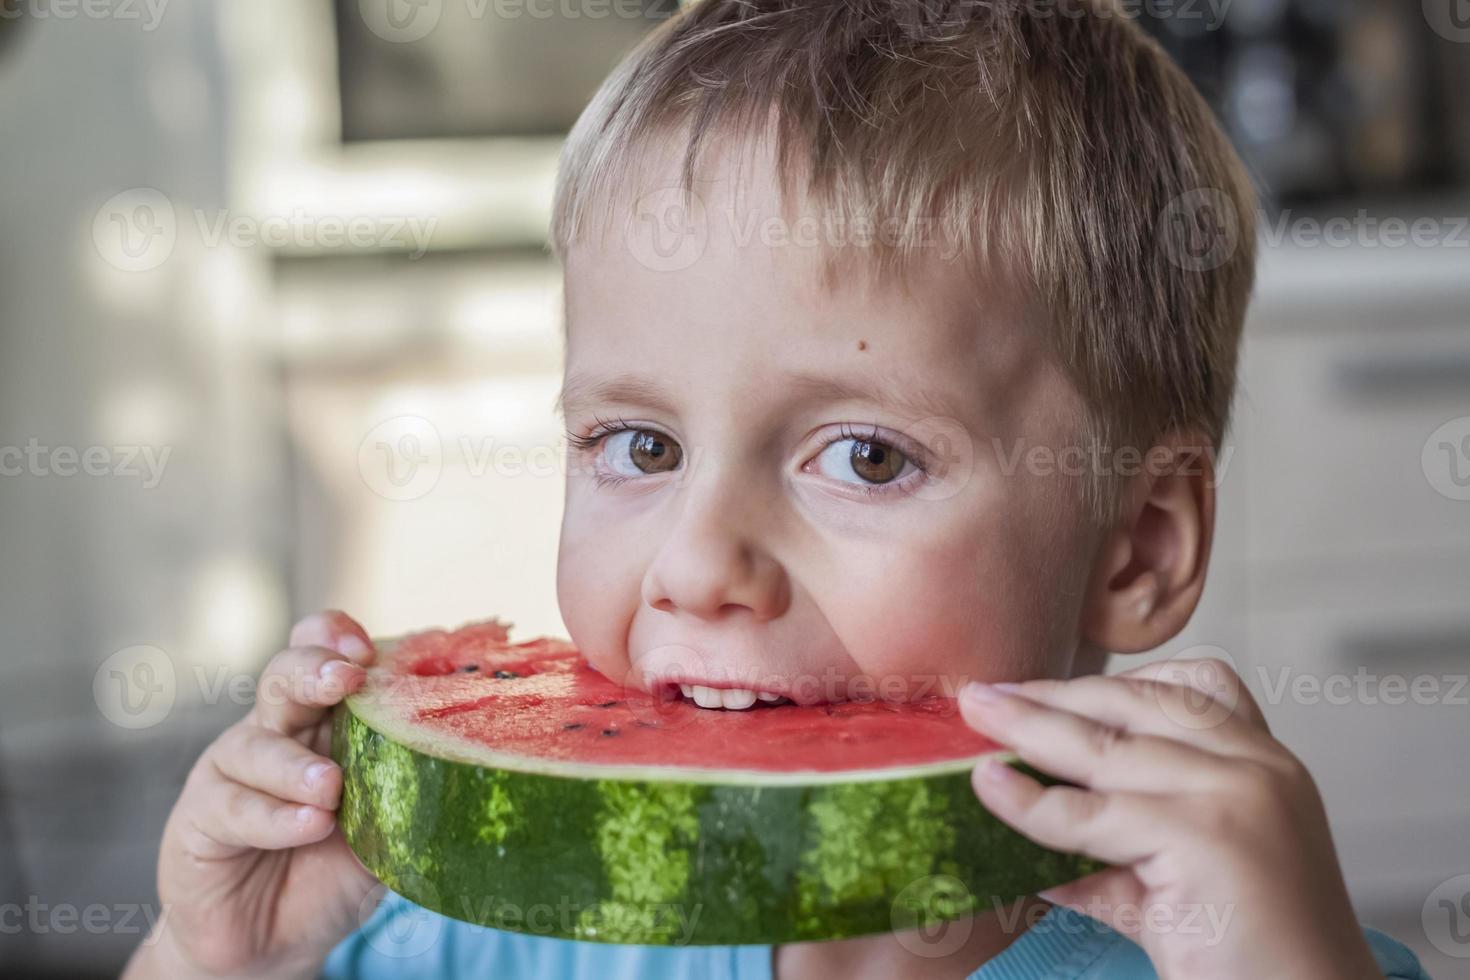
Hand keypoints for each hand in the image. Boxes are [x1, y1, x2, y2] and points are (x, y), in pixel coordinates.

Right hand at [124, 611, 381, 979]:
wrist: (272, 941)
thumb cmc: (331, 872)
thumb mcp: (382, 829)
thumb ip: (407, 795)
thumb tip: (460, 772)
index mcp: (325, 720)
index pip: (323, 653)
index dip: (337, 637)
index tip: (369, 650)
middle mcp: (277, 731)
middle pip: (285, 676)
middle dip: (315, 669)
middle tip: (347, 679)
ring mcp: (233, 769)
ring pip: (256, 743)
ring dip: (296, 764)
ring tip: (330, 788)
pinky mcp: (201, 816)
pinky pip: (233, 805)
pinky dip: (274, 816)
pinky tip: (309, 826)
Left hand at [960, 659, 1380, 979]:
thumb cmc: (1246, 956)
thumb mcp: (1176, 875)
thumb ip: (1112, 838)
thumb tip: (1020, 806)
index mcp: (1266, 762)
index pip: (1185, 688)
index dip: (1103, 684)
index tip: (1039, 689)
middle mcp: (1258, 766)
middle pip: (1135, 706)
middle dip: (1052, 697)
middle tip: (983, 697)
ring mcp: (1234, 796)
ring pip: (1104, 751)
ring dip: (1027, 730)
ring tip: (974, 719)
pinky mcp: (1205, 839)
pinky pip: (1089, 815)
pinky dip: (1029, 802)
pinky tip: (991, 789)